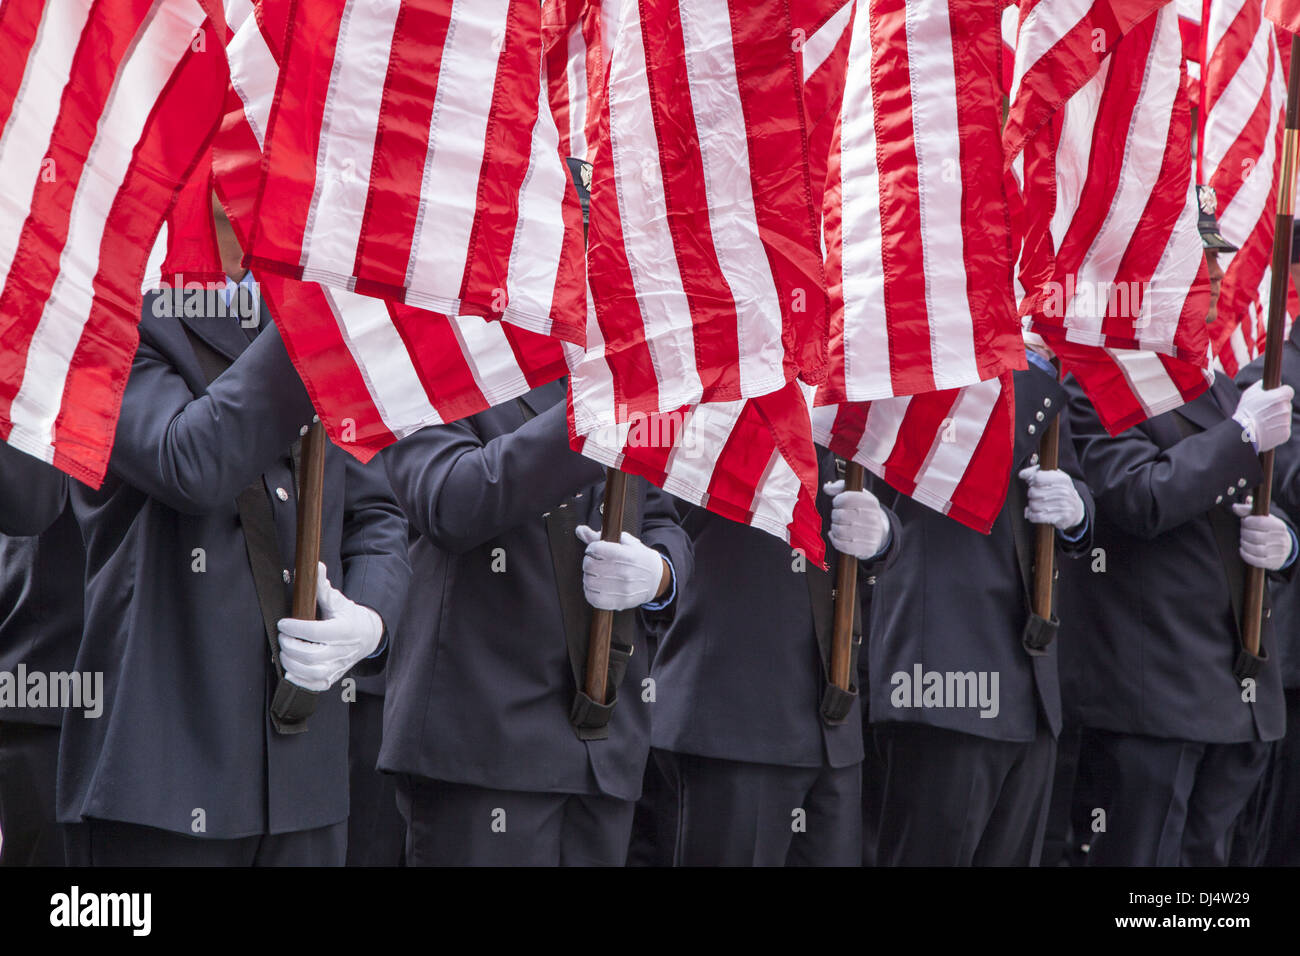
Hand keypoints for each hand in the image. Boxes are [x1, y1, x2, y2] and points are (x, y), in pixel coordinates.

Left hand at [276, 563, 383, 691]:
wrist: (368, 636)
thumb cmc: (349, 617)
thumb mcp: (338, 601)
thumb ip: (323, 587)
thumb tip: (315, 566)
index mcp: (344, 630)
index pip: (316, 632)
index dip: (295, 628)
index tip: (283, 622)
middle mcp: (342, 651)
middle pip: (311, 655)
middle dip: (290, 645)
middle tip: (282, 636)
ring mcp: (338, 667)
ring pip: (311, 672)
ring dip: (292, 663)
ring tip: (284, 651)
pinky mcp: (332, 678)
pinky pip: (314, 685)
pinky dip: (299, 680)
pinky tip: (290, 670)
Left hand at [575, 526, 668, 609]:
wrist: (657, 579)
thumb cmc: (639, 558)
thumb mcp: (626, 542)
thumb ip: (600, 536)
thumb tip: (580, 530)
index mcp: (627, 555)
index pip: (596, 549)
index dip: (591, 548)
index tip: (594, 550)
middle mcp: (625, 572)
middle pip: (590, 566)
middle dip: (588, 562)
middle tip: (594, 562)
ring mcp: (622, 589)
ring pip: (589, 582)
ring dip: (588, 577)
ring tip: (595, 575)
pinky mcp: (620, 602)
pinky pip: (593, 599)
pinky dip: (589, 592)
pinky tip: (595, 587)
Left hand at [823, 480, 889, 559]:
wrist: (879, 532)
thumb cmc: (862, 510)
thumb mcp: (856, 495)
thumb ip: (840, 487)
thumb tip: (827, 487)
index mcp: (871, 502)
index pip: (846, 499)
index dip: (837, 501)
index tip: (837, 503)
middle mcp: (873, 518)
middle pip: (840, 515)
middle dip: (834, 515)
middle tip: (837, 516)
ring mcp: (871, 534)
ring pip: (839, 531)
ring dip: (834, 528)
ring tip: (837, 525)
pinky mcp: (867, 548)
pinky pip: (842, 545)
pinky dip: (834, 540)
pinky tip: (835, 535)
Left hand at [1019, 465, 1084, 530]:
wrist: (1076, 509)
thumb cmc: (1059, 490)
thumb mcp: (1052, 477)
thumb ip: (1035, 472)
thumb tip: (1021, 474)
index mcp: (1062, 479)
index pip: (1037, 478)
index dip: (1031, 481)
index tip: (1033, 483)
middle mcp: (1064, 492)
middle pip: (1033, 492)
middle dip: (1031, 495)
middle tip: (1036, 496)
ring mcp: (1064, 505)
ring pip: (1033, 505)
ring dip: (1031, 506)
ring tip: (1037, 504)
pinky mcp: (1060, 518)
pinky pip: (1037, 517)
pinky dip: (1032, 515)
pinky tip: (1034, 513)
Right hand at [1232, 381, 1293, 451]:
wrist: (1243, 434)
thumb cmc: (1245, 412)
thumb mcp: (1249, 393)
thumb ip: (1261, 385)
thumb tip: (1267, 382)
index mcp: (1280, 396)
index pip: (1288, 391)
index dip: (1281, 393)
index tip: (1275, 397)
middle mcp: (1286, 408)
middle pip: (1286, 405)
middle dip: (1277, 407)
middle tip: (1264, 412)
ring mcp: (1287, 421)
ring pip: (1284, 417)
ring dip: (1276, 418)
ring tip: (1263, 422)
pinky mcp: (1286, 433)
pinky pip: (1283, 428)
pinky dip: (1276, 429)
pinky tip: (1266, 430)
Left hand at [1234, 503, 1294, 569]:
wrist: (1283, 546)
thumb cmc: (1268, 529)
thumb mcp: (1261, 518)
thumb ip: (1247, 511)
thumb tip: (1235, 507)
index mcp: (1279, 526)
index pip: (1260, 522)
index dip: (1247, 522)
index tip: (1244, 521)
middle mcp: (1281, 539)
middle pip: (1255, 536)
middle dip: (1244, 533)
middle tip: (1243, 531)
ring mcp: (1278, 552)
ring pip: (1255, 549)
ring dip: (1244, 544)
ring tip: (1243, 540)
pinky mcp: (1273, 562)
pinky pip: (1257, 561)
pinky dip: (1246, 555)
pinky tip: (1243, 550)